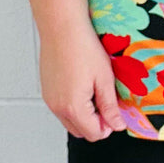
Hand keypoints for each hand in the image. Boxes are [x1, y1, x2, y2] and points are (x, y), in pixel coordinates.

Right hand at [39, 22, 127, 140]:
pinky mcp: (46, 91)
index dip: (108, 127)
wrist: (62, 28)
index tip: (115, 112)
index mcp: (73, 107)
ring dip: (84, 116)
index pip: (94, 134)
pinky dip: (72, 106)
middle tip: (106, 103)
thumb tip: (117, 125)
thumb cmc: (83, 48)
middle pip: (80, 132)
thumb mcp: (104, 79)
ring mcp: (49, 100)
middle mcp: (57, 107)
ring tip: (94, 92)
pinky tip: (81, 86)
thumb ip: (110, 107)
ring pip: (70, 121)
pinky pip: (61, 109)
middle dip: (96, 124)